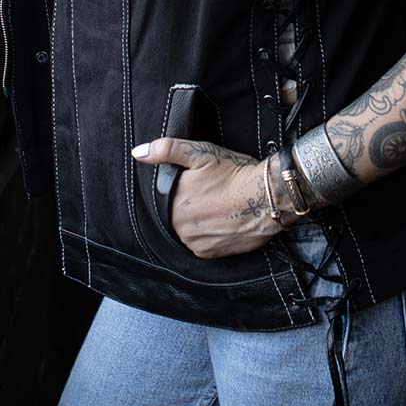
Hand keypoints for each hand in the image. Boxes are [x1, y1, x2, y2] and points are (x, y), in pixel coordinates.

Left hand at [131, 137, 295, 257]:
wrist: (267, 197)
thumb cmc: (234, 172)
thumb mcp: (200, 152)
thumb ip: (166, 150)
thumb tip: (138, 153)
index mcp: (172, 204)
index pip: (162, 200)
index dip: (177, 191)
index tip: (192, 184)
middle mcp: (180, 228)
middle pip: (174, 216)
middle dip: (187, 206)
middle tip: (206, 194)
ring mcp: (195, 243)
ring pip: (186, 231)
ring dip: (195, 222)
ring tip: (214, 206)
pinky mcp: (211, 255)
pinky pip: (200, 244)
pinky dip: (206, 234)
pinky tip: (219, 220)